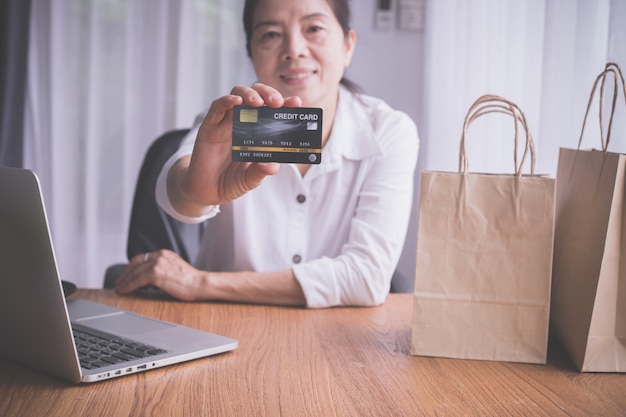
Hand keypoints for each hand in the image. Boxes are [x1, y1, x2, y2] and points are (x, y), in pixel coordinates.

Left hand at [115, 250, 205, 300]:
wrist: (200, 283)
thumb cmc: (190, 280)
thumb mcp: (174, 267)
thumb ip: (162, 267)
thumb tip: (148, 277)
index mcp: (164, 253)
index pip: (141, 258)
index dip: (131, 267)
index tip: (126, 275)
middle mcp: (159, 256)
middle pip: (135, 263)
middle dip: (125, 274)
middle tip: (119, 282)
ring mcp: (157, 264)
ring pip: (134, 272)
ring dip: (125, 281)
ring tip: (120, 288)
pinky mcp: (156, 274)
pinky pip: (137, 280)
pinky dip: (129, 286)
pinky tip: (125, 291)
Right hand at [174, 83, 302, 210]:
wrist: (206, 192)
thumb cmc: (230, 182)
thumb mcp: (249, 179)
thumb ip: (260, 172)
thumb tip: (273, 166)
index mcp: (257, 132)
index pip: (273, 111)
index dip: (285, 105)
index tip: (296, 103)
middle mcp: (243, 123)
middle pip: (256, 96)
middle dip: (268, 94)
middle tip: (278, 103)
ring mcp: (225, 123)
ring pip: (238, 95)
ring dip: (250, 94)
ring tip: (258, 102)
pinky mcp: (209, 126)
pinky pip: (217, 107)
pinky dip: (227, 101)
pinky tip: (236, 101)